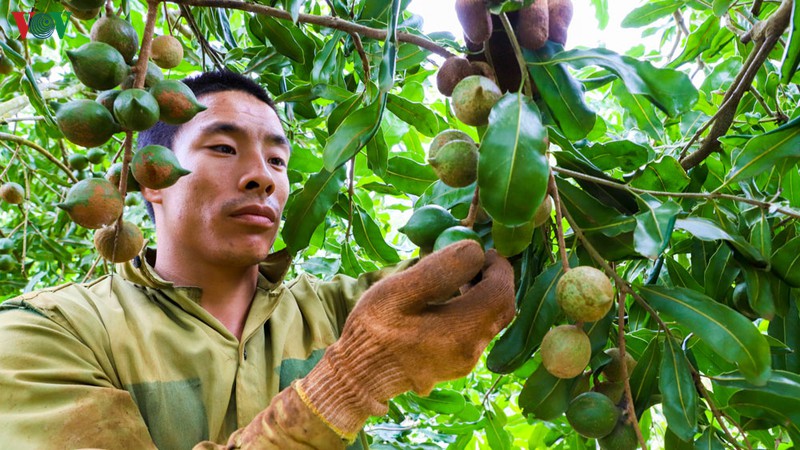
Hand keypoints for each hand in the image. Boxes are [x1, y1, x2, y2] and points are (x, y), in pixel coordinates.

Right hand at [294, 240, 514, 438]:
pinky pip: (476, 332)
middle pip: (502, 308)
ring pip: (491, 321)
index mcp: (461, 331)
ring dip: (483, 295)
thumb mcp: (398, 292)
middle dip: (494, 279)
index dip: (498, 267)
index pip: (501, 292)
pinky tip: (448, 301)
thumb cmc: (374, 331)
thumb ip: (438, 270)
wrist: (359, 377)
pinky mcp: (456, 365)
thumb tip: (474, 250)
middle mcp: (471, 350)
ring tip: (457, 277)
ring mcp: (465, 362)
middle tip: (472, 260)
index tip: (481, 250)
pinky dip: (472, 311)